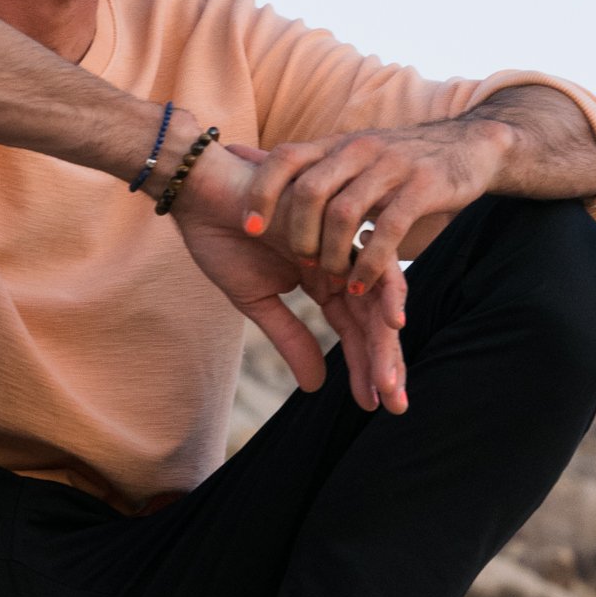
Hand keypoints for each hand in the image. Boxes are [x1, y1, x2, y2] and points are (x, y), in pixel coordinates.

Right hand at [170, 148, 410, 413]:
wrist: (201, 192)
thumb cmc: (223, 239)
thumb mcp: (256, 303)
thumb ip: (290, 339)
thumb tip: (317, 387)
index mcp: (324, 280)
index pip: (353, 329)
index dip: (365, 366)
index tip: (373, 403)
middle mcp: (341, 262)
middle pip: (372, 318)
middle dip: (385, 362)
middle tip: (395, 404)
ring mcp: (343, 242)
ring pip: (377, 296)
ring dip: (385, 339)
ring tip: (389, 380)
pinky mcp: (342, 221)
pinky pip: (374, 258)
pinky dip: (385, 288)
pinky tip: (392, 322)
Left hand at [233, 118, 505, 285]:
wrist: (471, 145)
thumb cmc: (399, 162)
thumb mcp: (349, 155)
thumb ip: (302, 163)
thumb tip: (236, 152)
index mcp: (337, 145)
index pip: (286, 157)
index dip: (262, 191)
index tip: (247, 227)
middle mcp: (359, 150)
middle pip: (311, 189)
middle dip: (297, 232)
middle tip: (299, 262)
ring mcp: (392, 167)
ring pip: (345, 212)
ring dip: (332, 253)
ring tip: (332, 280)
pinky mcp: (423, 188)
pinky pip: (388, 231)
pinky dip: (368, 265)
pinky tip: (359, 289)